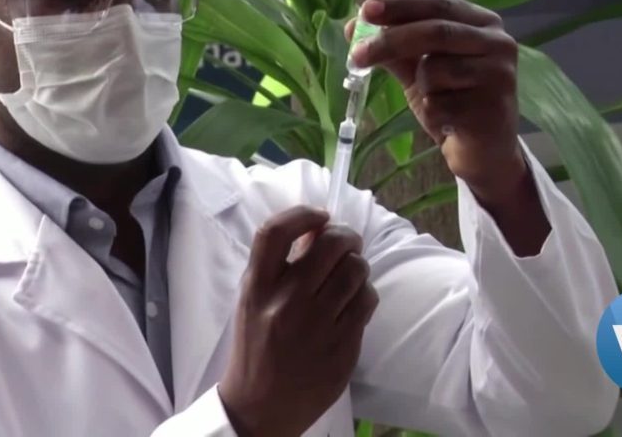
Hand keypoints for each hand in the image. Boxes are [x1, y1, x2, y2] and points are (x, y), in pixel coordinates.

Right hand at [218, 206, 378, 436]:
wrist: (259, 407)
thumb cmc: (256, 348)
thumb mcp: (253, 302)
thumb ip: (278, 267)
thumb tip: (318, 230)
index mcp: (256, 289)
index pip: (275, 233)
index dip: (302, 213)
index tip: (319, 215)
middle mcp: (285, 303)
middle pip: (330, 244)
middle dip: (345, 236)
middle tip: (346, 242)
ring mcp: (316, 326)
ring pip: (356, 270)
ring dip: (358, 265)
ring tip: (349, 275)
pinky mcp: (342, 346)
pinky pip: (367, 301)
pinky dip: (365, 294)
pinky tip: (353, 302)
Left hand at [348, 0, 524, 200]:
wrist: (483, 150)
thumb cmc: (453, 101)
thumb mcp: (421, 70)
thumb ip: (394, 48)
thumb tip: (352, 29)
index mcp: (481, 23)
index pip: (437, 4)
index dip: (400, 6)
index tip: (365, 10)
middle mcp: (498, 42)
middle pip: (436, 32)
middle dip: (391, 41)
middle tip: (357, 54)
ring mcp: (499, 74)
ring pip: (436, 70)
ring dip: (420, 87)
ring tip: (434, 100)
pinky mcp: (493, 107)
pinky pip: (440, 104)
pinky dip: (432, 112)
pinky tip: (449, 121)